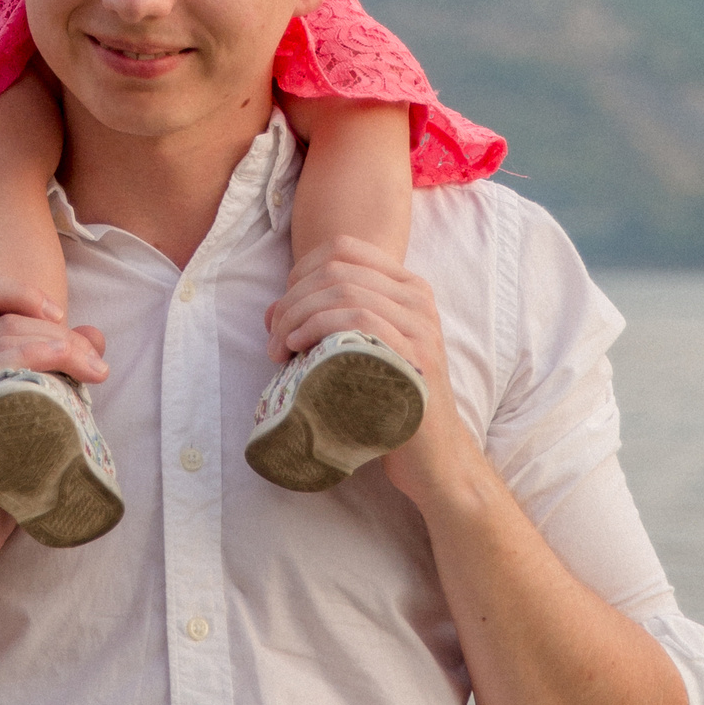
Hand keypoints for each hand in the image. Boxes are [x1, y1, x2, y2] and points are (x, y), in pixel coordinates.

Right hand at [0, 277, 108, 572]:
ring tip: (93, 369)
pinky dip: (33, 366)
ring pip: (0, 344)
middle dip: (58, 331)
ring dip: (58, 346)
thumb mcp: (25, 409)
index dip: (17, 292)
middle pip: (1, 322)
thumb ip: (53, 369)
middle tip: (95, 361)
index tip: (59, 315)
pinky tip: (63, 377)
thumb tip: (94, 334)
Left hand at [262, 239, 476, 513]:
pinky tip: (298, 348)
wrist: (432, 456)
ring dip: (298, 315)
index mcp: (406, 286)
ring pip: (344, 290)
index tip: (282, 311)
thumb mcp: (354, 352)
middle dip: (292, 300)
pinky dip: (318, 326)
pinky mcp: (416, 354)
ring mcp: (420, 325)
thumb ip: (319, 325)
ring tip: (280, 349)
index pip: (343, 248)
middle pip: (336, 270)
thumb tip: (271, 312)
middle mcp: (418, 297)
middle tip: (273, 338)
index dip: (300, 271)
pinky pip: (360, 318)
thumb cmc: (386, 402)